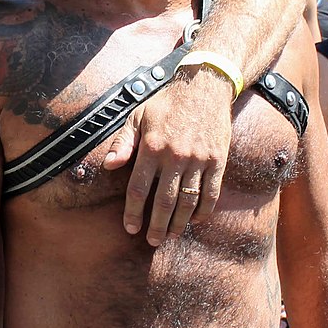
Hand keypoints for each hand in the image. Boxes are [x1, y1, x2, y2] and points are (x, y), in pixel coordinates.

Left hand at [103, 71, 233, 245]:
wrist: (204, 86)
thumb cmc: (166, 103)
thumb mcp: (138, 117)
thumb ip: (123, 143)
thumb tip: (110, 165)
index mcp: (152, 147)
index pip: (139, 189)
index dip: (134, 212)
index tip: (130, 228)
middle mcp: (175, 156)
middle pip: (164, 201)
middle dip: (156, 225)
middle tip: (152, 241)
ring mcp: (199, 159)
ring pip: (188, 201)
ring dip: (179, 222)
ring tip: (171, 235)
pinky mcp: (218, 160)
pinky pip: (211, 192)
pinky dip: (204, 210)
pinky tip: (196, 220)